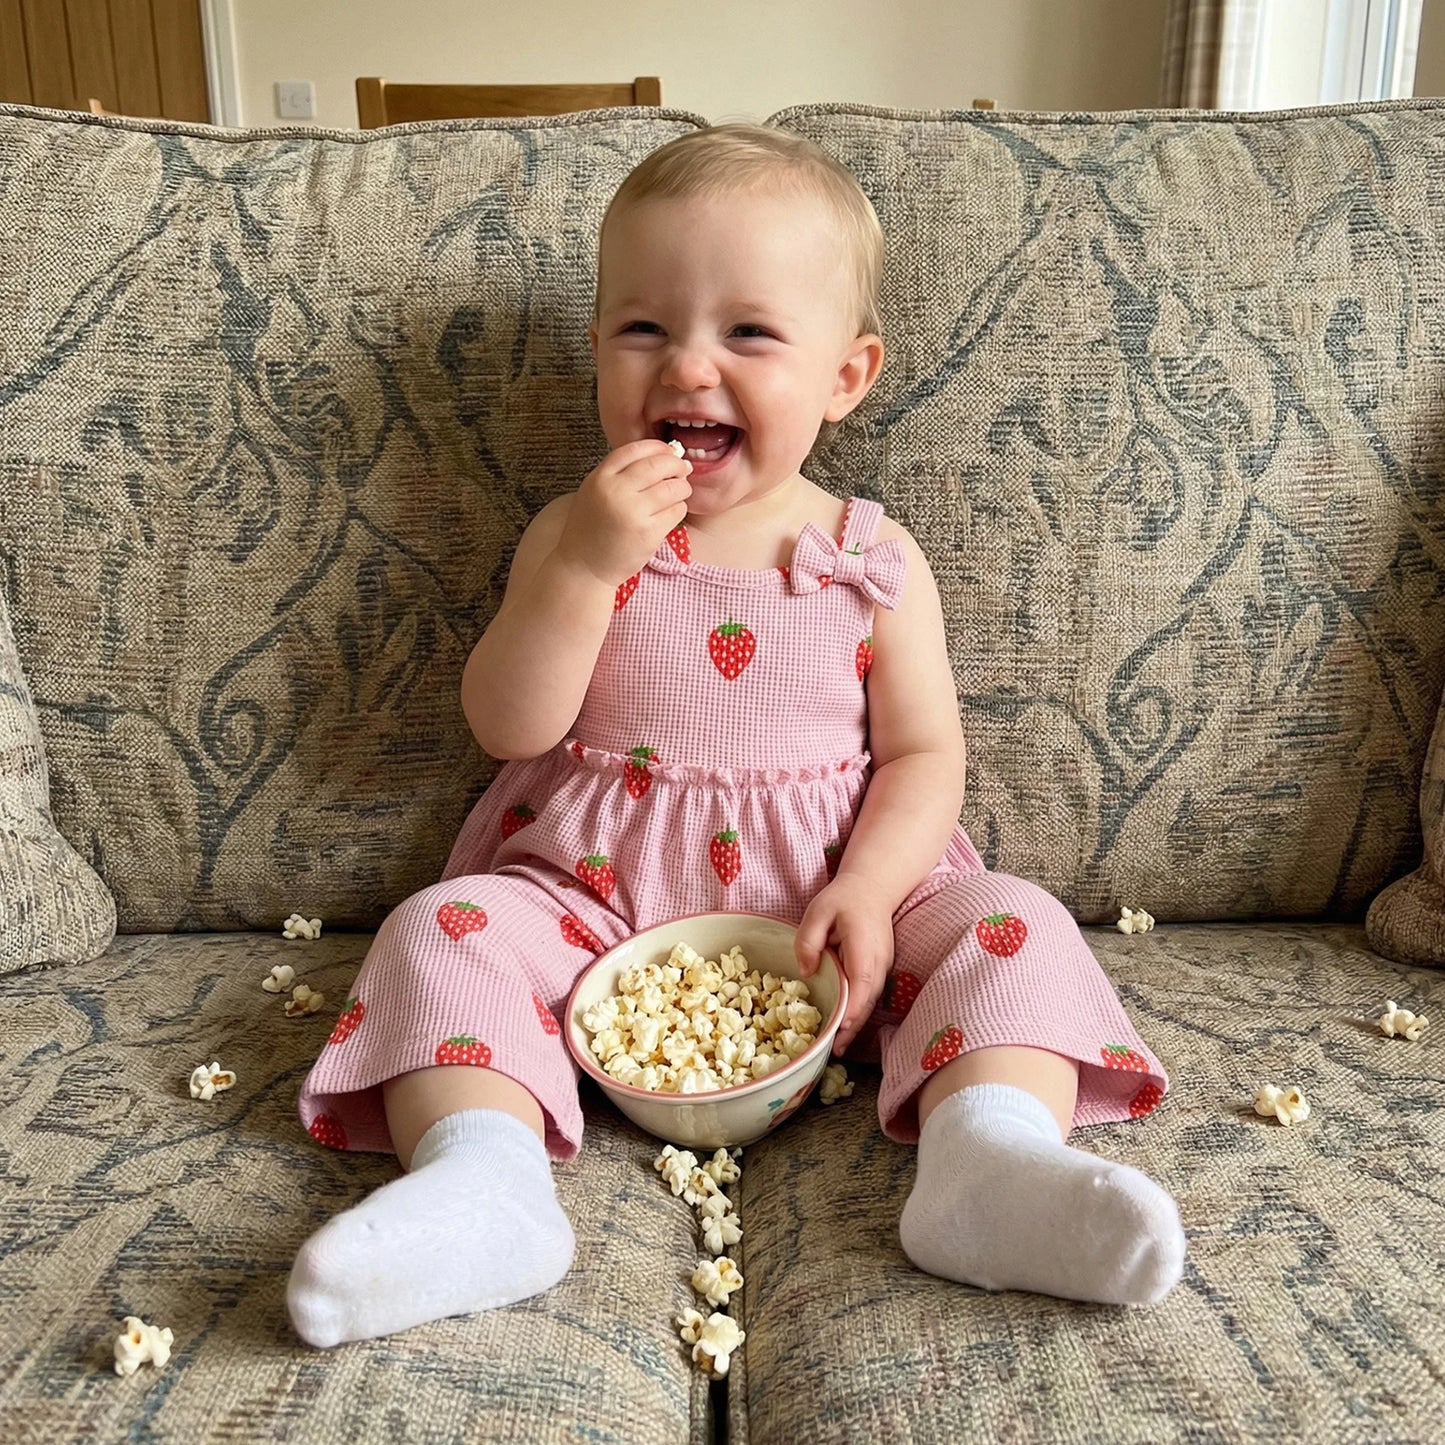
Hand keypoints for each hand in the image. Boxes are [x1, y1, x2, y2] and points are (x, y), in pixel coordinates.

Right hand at [556, 439, 691, 588]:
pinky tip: (670, 513)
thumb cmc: (591, 530)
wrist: (583, 567)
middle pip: (658, 465)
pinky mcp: (648, 533)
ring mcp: (633, 512)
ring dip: (681, 488)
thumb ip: (619, 474)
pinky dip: (678, 509)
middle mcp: (616, 491)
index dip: (658, 448)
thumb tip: (663, 457)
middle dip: (676, 465)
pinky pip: (676, 511)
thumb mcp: (594, 492)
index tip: (669, 452)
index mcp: (600, 478)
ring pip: (673, 488)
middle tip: (683, 471)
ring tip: (678, 493)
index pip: (636, 449)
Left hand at [794, 878, 894, 1054]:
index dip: (852, 1009)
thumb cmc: (844, 898)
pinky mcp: (879, 969)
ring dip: (856, 1024)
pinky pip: (870, 995)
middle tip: (834, 1050)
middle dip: (852, 1027)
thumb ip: (809, 940)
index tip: (840, 1028)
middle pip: (868, 1001)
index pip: (861, 984)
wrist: (873, 887)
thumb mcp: (818, 911)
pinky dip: (859, 1011)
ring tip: (838, 1046)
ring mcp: (883, 967)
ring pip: (870, 1001)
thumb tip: (807, 971)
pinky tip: (846, 1026)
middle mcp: (879, 963)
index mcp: (864, 948)